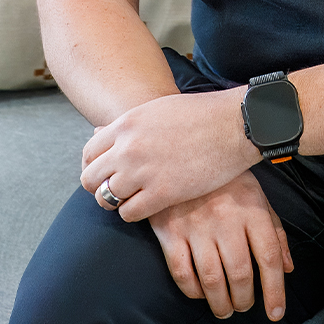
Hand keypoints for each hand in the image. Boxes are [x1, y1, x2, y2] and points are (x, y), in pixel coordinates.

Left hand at [80, 89, 260, 220]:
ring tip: (134, 198)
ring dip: (117, 201)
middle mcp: (128, 147)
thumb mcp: (158, 109)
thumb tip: (104, 135)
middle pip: (90, 178)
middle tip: (117, 189)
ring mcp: (143, 171)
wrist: (233, 124)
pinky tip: (149, 205)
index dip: (95, 166)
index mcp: (126, 123)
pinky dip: (134, 212)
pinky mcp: (161, 193)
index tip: (107, 172)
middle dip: (100, 186)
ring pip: (106, 198)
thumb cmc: (201, 113)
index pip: (89, 153)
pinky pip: (129, 213)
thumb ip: (131, 126)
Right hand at [149, 172, 293, 322]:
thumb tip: (288, 267)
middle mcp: (226, 219)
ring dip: (221, 304)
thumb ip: (275, 231)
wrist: (183, 151)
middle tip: (244, 305)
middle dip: (245, 300)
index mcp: (252, 208)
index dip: (275, 290)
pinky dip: (193, 292)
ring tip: (225, 309)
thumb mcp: (257, 195)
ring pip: (212, 280)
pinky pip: (182, 273)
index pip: (269, 256)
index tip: (276, 312)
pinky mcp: (170, 231)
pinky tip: (200, 292)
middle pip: (241, 273)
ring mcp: (196, 226)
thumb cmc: (226, 179)